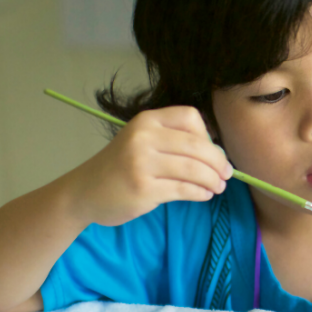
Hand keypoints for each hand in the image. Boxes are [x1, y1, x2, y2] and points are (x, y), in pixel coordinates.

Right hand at [65, 106, 232, 226]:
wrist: (84, 191)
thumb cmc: (120, 167)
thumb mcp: (141, 142)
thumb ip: (172, 141)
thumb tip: (217, 154)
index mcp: (146, 120)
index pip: (190, 117)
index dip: (208, 135)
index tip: (211, 152)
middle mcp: (144, 137)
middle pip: (197, 145)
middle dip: (218, 162)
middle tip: (227, 174)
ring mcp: (142, 163)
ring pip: (193, 169)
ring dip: (213, 180)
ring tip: (218, 187)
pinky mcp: (143, 189)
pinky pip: (184, 189)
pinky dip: (200, 193)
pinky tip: (205, 195)